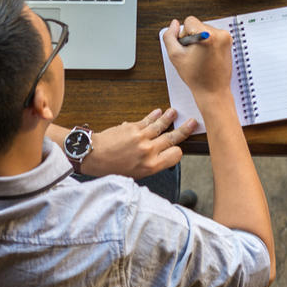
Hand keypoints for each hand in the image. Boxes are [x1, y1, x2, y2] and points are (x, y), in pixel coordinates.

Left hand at [80, 108, 197, 178]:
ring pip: (161, 126)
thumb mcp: (135, 174)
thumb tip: (159, 156)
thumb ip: (149, 165)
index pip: (175, 155)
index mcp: (151, 165)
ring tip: (175, 113)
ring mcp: (141, 137)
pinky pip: (147, 120)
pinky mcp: (133, 126)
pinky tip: (159, 112)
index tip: (179, 147)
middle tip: (192, 123)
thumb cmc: (111, 168)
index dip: (178, 151)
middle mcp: (148, 150)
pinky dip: (154, 115)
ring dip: (169, 118)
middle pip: (172, 138)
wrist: (94, 155)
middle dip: (184, 130)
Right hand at [162, 17, 233, 98]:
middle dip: (192, 38)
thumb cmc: (196, 77)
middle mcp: (220, 34)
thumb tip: (174, 24)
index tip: (188, 49)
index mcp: (209, 36)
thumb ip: (169, 36)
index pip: (189, 22)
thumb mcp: (175, 56)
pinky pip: (211, 35)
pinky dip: (207, 43)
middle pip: (197, 25)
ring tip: (200, 57)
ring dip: (199, 41)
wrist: (213, 90)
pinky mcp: (228, 42)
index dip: (183, 36)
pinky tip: (206, 56)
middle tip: (194, 55)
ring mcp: (226, 38)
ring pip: (204, 30)